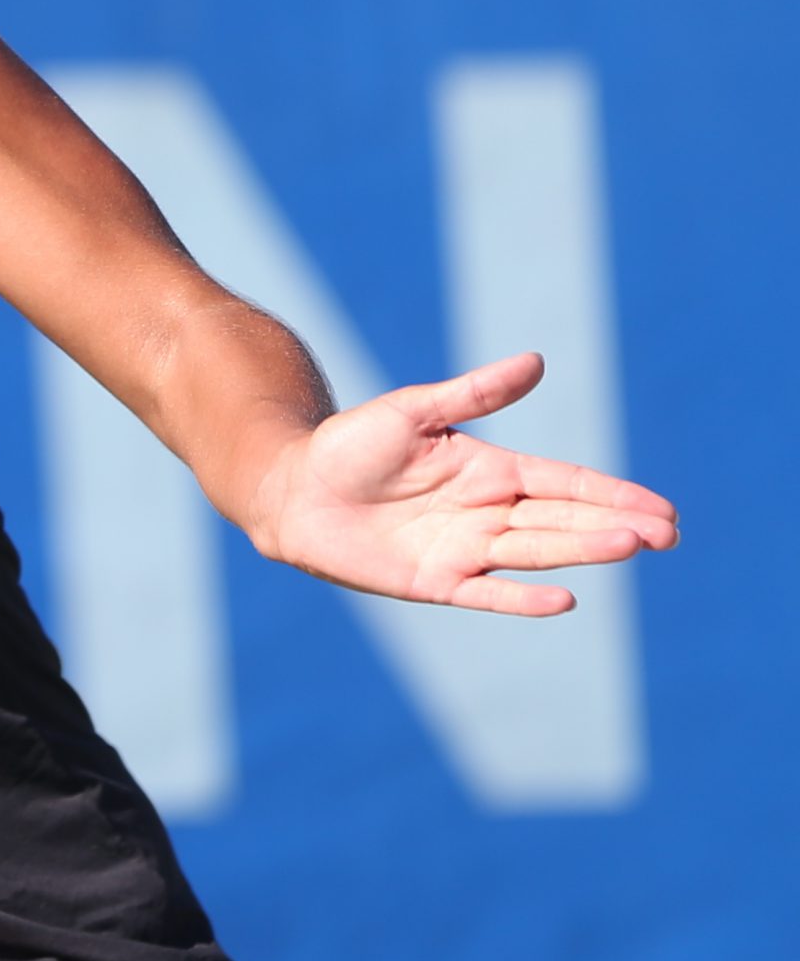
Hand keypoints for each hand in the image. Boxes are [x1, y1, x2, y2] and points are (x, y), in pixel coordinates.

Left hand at [254, 352, 679, 615]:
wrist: (293, 488)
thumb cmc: (350, 444)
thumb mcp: (413, 411)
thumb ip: (473, 393)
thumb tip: (535, 361)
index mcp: (489, 470)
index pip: (564, 482)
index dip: (612, 494)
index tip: (663, 508)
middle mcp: (486, 513)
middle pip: (562, 519)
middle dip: (614, 525)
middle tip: (667, 533)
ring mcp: (463, 549)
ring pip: (535, 551)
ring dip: (582, 550)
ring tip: (631, 547)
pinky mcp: (434, 581)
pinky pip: (487, 593)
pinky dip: (523, 598)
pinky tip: (564, 600)